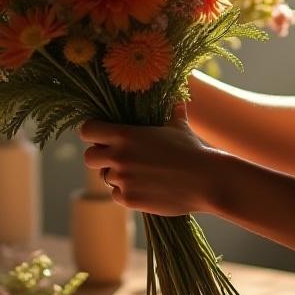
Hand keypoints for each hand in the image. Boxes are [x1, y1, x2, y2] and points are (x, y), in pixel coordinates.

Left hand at [78, 104, 223, 215]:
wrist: (206, 181)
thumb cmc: (192, 150)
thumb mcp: (179, 125)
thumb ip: (172, 109)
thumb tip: (179, 95)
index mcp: (125, 134)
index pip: (88, 131)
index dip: (93, 132)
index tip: (102, 135)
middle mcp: (119, 156)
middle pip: (89, 157)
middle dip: (99, 157)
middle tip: (116, 157)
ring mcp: (122, 179)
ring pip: (105, 178)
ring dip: (117, 175)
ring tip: (140, 172)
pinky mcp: (129, 199)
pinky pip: (116, 195)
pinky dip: (126, 192)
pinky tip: (145, 186)